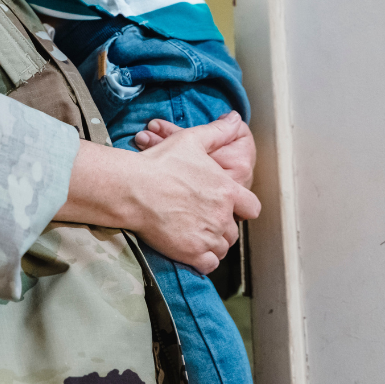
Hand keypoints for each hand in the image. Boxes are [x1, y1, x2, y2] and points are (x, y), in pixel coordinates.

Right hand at [57, 118, 260, 274]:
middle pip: (234, 231)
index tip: (228, 207)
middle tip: (202, 220)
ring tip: (195, 234)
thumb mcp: (191, 140)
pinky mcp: (192, 253)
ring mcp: (208, 236)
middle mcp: (222, 215)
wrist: (133, 188)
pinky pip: (209, 265)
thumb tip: (236, 118)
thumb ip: (218, 132)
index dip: (241, 208)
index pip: (252, 207)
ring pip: (222, 248)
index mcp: (227, 190)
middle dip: (222, 227)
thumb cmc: (160, 163)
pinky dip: (203, 260)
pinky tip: (190, 249)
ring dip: (212, 243)